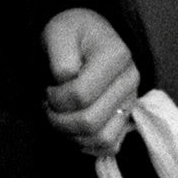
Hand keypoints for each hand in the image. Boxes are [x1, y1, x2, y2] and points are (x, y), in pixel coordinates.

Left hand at [41, 7, 139, 154]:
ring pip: (101, 138)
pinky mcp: (127, 116)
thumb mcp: (59, 32)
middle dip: (59, 120)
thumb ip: (61, 56)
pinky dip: (88, 145)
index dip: (56, 99)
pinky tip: (73, 130)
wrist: (85, 36)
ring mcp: (131, 100)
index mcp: (116, 55)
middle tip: (47, 108)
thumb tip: (67, 81)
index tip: (46, 90)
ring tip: (59, 118)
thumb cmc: (70, 34)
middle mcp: (130, 79)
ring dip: (72, 135)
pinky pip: (110, 146)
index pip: (81, 95)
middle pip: (90, 121)